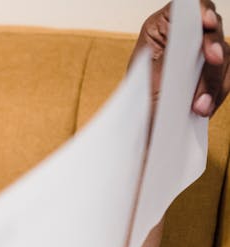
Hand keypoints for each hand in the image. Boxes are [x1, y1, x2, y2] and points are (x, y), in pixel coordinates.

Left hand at [133, 0, 229, 116]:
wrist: (139, 124)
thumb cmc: (137, 99)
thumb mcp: (145, 80)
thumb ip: (166, 65)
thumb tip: (186, 55)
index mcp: (162, 28)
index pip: (187, 8)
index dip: (201, 11)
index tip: (206, 22)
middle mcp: (185, 36)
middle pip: (212, 32)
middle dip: (214, 48)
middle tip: (213, 60)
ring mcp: (201, 54)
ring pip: (223, 56)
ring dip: (215, 81)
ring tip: (200, 107)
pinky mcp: (212, 73)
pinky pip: (225, 77)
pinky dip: (218, 93)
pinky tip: (205, 108)